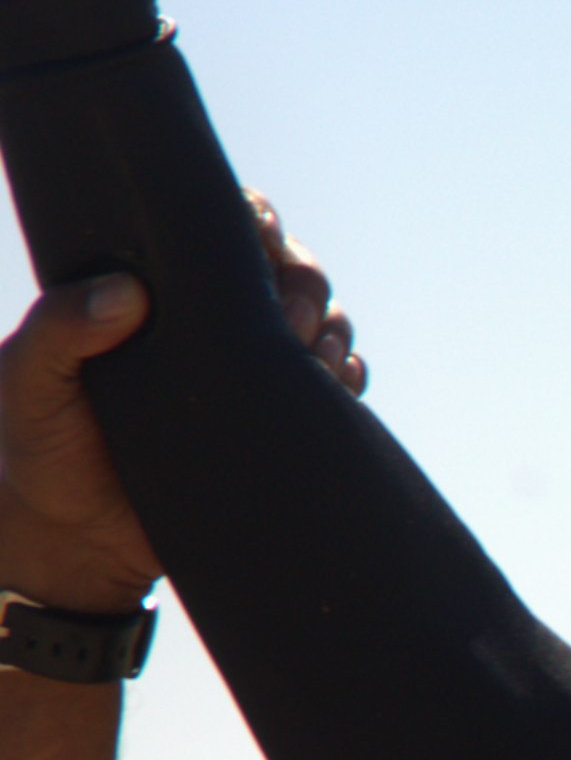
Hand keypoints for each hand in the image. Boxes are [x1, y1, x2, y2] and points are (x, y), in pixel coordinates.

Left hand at [0, 191, 360, 604]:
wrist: (78, 540)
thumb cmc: (42, 447)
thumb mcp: (28, 379)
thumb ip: (59, 328)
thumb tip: (127, 294)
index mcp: (157, 292)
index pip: (219, 229)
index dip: (254, 219)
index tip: (260, 232)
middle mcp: (211, 325)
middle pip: (289, 270)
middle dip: (305, 280)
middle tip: (290, 315)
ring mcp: (250, 376)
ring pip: (324, 323)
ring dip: (333, 329)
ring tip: (315, 355)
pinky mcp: (278, 427)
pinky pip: (339, 389)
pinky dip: (349, 379)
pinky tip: (337, 384)